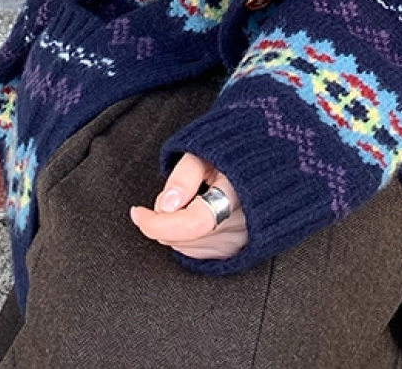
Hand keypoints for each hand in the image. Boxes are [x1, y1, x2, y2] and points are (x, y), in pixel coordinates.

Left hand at [129, 151, 248, 259]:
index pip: (192, 223)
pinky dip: (184, 237)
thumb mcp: (206, 148)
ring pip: (185, 248)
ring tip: (188, 198)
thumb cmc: (233, 151)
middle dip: (164, 218)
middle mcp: (242, 224)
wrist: (263, 161)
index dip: (158, 223)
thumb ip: (185, 174)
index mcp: (237, 194)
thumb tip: (167, 206)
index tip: (138, 213)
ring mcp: (240, 241)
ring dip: (173, 228)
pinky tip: (192, 214)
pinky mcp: (235, 250)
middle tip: (174, 192)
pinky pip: (195, 253)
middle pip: (182, 238)